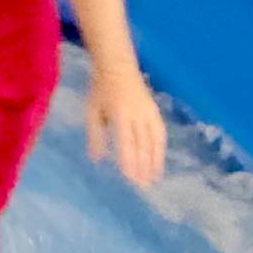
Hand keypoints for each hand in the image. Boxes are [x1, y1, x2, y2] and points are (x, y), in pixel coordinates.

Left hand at [85, 68, 165, 187]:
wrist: (118, 66)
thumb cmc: (100, 90)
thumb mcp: (92, 111)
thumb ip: (95, 136)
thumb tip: (97, 160)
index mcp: (120, 114)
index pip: (126, 142)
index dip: (129, 161)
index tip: (130, 178)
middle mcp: (137, 114)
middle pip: (142, 144)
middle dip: (143, 166)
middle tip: (142, 186)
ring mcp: (148, 112)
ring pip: (155, 140)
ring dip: (155, 160)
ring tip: (154, 178)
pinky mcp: (154, 111)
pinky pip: (160, 133)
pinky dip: (160, 148)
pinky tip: (159, 161)